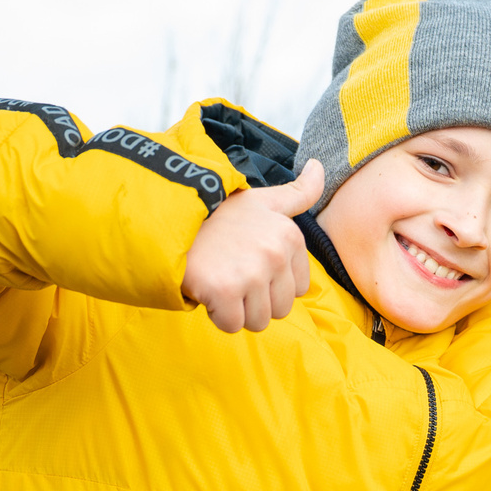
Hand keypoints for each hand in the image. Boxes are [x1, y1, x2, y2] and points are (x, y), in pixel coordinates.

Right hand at [180, 159, 322, 331]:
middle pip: (280, 309)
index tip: (249, 262)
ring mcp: (251, 274)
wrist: (171, 217)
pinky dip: (218, 315)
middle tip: (233, 273)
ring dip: (238, 310)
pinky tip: (208, 289)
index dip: (272, 283)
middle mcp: (275, 255)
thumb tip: (318, 165)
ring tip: (221, 279)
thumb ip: (299, 191)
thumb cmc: (219, 214)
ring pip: (258, 321)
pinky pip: (232, 325)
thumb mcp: (263, 199)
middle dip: (256, 300)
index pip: (298, 290)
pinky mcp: (224, 291)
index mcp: (291, 237)